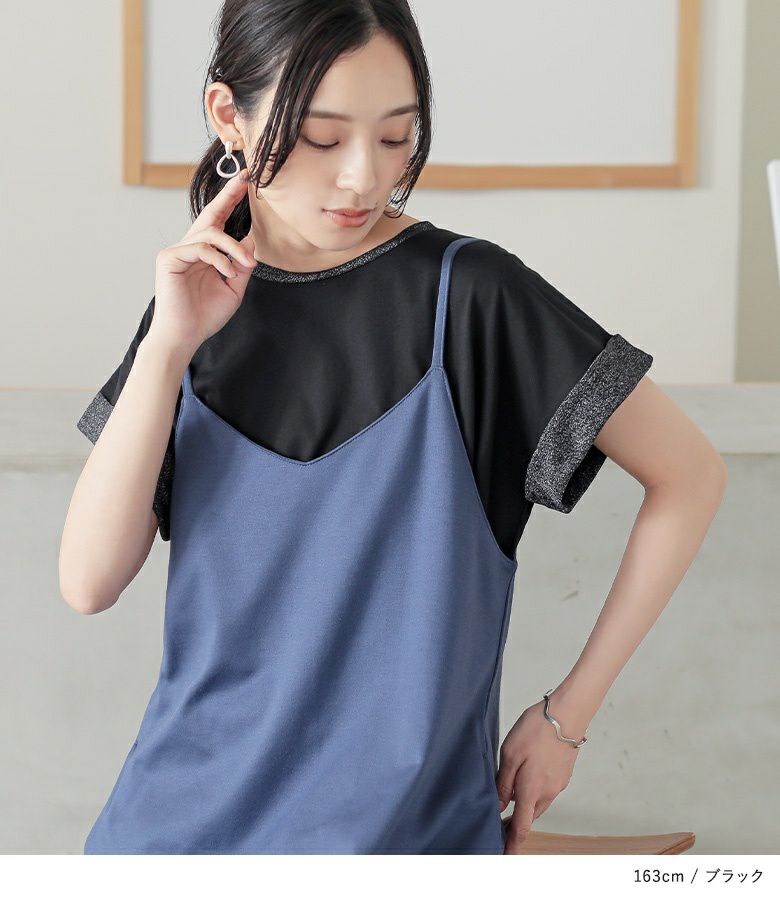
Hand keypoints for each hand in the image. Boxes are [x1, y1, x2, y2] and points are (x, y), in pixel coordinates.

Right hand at [149, 167, 257, 355]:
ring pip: (210, 233)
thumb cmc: (205, 316)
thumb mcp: (234, 289)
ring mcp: (177, 252)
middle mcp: (189, 248)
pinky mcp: (169, 258)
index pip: (218, 223)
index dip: (230, 202)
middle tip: (244, 180)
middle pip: (209, 215)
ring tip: (245, 264)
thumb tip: (251, 239)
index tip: (246, 185)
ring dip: (234, 248)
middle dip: (228, 196)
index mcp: (204, 254)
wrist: (185, 336)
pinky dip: (219, 259)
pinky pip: (200, 248)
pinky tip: (227, 273)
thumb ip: (241, 264)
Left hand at [496, 699, 581, 853]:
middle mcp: (547, 792)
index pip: (522, 828)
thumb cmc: (536, 730)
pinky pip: (546, 790)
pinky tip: (526, 775)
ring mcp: (558, 784)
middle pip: (530, 817)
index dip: (512, 844)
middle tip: (500, 823)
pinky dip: (534, 790)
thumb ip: (504, 782)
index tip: (504, 854)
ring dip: (525, 806)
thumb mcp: (510, 753)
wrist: (567, 714)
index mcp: (531, 790)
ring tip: (509, 795)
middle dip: (516, 823)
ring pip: (539, 803)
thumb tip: (499, 806)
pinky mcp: (563, 774)